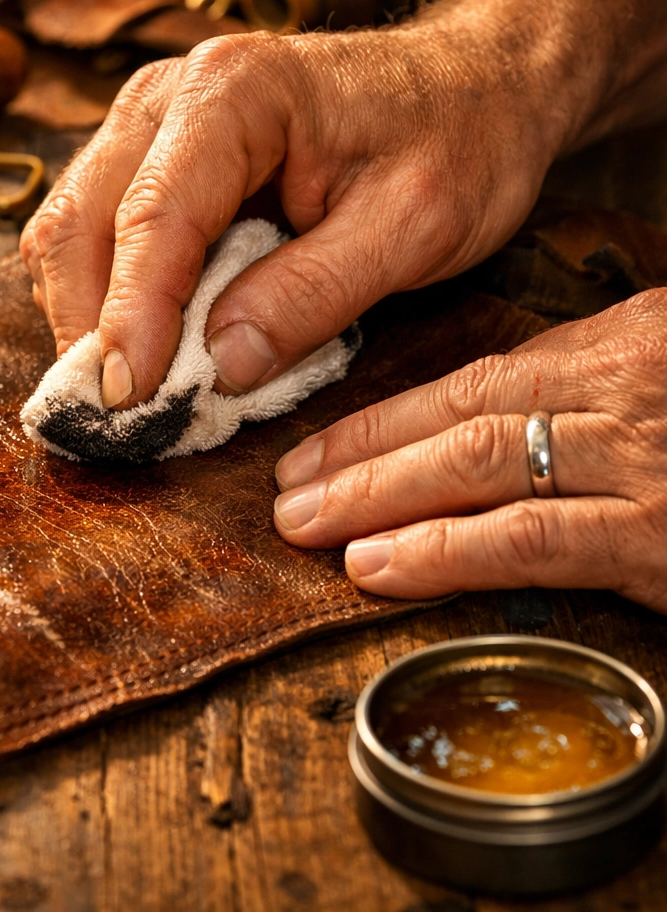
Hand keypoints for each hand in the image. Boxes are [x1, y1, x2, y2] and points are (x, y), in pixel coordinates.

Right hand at [20, 27, 556, 408]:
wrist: (468, 88)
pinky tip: (145, 346)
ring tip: (133, 390)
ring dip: (87, 318)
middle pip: (80, 221)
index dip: (131, 317)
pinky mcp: (152, 160)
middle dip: (88, 327)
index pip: (156, 215)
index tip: (129, 403)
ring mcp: (151, 126)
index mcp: (236, 93)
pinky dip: (106, 301)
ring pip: (71, 232)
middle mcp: (169, 97)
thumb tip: (221, 365)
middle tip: (119, 416)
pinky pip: (96, 237)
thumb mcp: (413, 227)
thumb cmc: (456, 143)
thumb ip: (313, 294)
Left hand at [273, 290, 666, 612]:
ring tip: (309, 527)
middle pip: (458, 419)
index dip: (381, 422)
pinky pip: (532, 540)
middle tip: (287, 495)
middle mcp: (614, 391)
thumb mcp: (662, 374)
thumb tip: (490, 416)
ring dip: (377, 499)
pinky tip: (381, 567)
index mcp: (613, 348)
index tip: (313, 454)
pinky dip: (446, 553)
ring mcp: (632, 460)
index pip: (470, 382)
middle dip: (360, 460)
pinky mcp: (654, 534)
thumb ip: (583, 390)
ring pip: (475, 467)